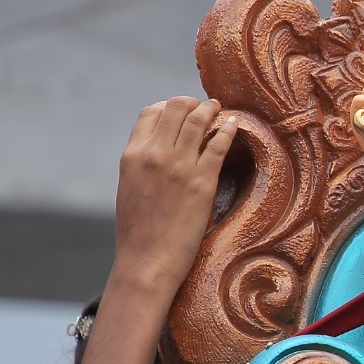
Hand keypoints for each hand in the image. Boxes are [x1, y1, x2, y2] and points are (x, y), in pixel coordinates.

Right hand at [114, 97, 238, 293]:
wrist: (146, 261)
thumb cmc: (137, 231)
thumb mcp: (128, 187)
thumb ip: (141, 164)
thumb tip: (156, 149)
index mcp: (132, 155)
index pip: (150, 112)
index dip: (168, 106)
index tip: (181, 110)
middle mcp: (154, 154)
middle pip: (176, 107)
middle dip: (192, 102)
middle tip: (204, 105)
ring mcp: (179, 166)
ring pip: (198, 119)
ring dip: (211, 108)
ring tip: (219, 108)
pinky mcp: (202, 181)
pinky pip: (219, 143)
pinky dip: (228, 128)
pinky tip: (234, 124)